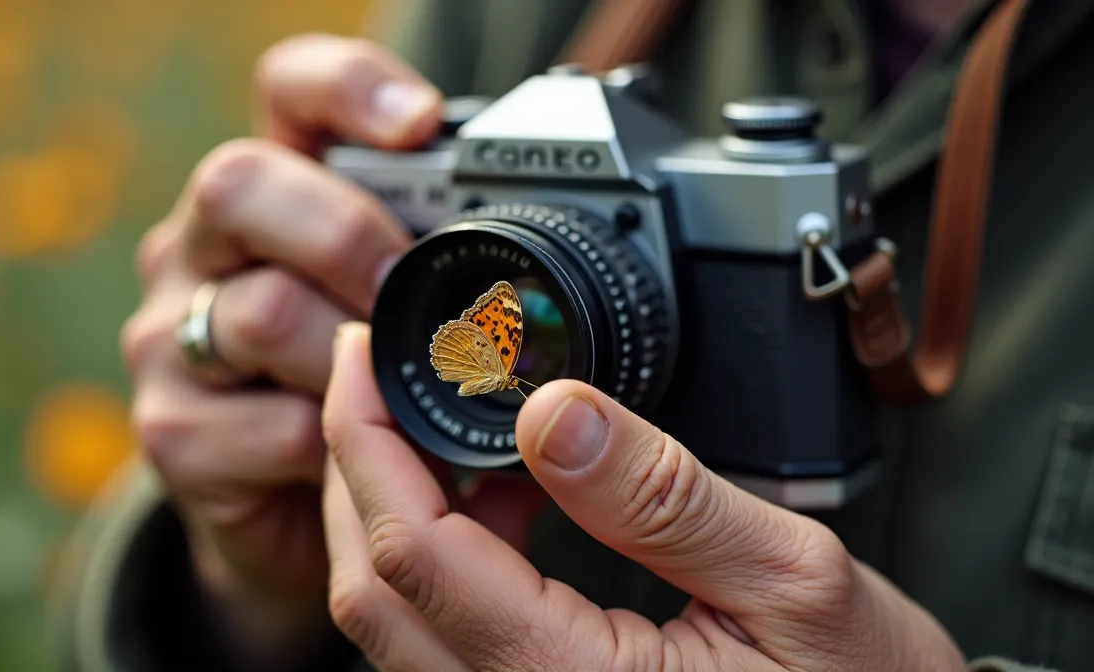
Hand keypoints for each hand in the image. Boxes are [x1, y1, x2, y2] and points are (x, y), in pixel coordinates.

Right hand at [119, 34, 445, 664]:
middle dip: (346, 234)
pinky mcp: (175, 430)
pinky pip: (280, 425)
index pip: (287, 92)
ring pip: (266, 313)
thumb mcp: (402, 314)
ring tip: (406, 396)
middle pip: (240, 185)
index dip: (347, 90)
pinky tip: (370, 455)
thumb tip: (552, 248)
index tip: (419, 124)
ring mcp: (172, 337)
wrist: (288, 519)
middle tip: (405, 289)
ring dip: (361, 361)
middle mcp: (201, 248)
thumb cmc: (362, 389)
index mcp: (272, 194)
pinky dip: (347, 448)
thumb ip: (440, 268)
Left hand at [322, 322, 969, 670]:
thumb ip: (663, 497)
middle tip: (374, 375)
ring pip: (394, 622)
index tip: (365, 357)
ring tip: (445, 426)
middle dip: (355, 469)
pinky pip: (443, 641)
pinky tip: (497, 500)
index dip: (368, 442)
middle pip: (370, 594)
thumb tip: (552, 411)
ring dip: (394, 511)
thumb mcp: (792, 581)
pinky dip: (442, 556)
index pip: (414, 556)